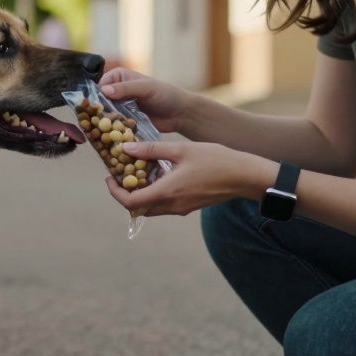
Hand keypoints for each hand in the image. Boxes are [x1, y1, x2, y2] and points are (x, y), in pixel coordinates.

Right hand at [98, 67, 190, 132]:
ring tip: (100, 132)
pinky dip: (111, 130)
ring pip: (105, 115)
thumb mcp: (146, 88)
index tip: (91, 108)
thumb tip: (104, 90)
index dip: (95, 96)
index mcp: (119, 77)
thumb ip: (126, 88)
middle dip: (97, 112)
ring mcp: (120, 107)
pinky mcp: (125, 121)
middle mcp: (117, 91)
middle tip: (93, 123)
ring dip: (103, 123)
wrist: (180, 114)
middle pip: (100, 102)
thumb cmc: (166, 95)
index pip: (100, 86)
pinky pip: (114, 125)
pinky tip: (108, 137)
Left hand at [105, 139, 268, 216]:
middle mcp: (172, 205)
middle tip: (121, 173)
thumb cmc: (216, 160)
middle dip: (124, 193)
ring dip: (140, 194)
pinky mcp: (189, 206)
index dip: (115, 192)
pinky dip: (154, 193)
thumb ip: (152, 149)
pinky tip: (158, 173)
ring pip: (151, 208)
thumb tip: (125, 148)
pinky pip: (164, 205)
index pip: (131, 202)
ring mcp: (181, 208)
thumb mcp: (181, 149)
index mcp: (167, 192)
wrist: (245, 176)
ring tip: (138, 170)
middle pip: (138, 208)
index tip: (110, 177)